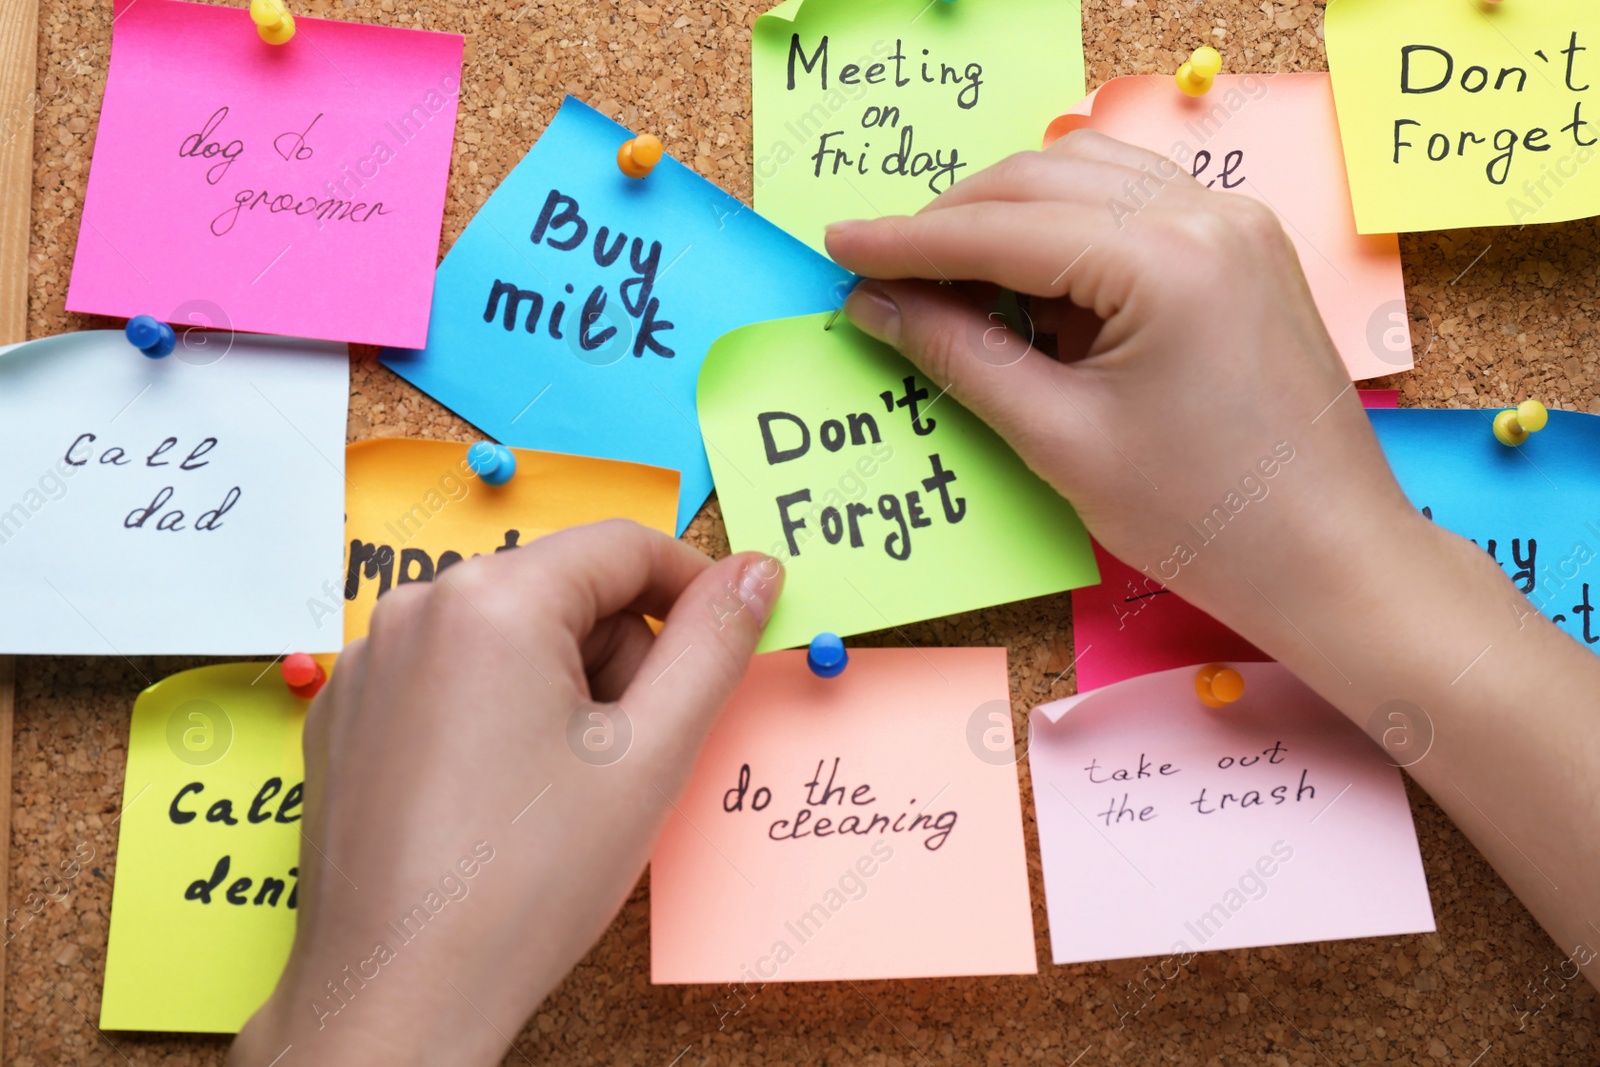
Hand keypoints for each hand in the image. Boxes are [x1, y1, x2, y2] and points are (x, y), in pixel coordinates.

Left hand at [230, 521, 781, 1066]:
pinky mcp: (347, 711)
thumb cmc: (524, 883)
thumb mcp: (651, 756)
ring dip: (559, 685)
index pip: (625, 547)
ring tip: (563, 787)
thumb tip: (756, 571)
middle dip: (618, 655)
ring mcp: (369, 660)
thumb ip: (714, 646)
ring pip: (507, 633)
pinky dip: (494, 710)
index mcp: (493, 600)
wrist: (397, 992)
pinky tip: (502, 794)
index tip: (724, 644)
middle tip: (631, 754)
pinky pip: (448, 673)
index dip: (693, 588)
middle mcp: (416, 607)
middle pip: (563, 590)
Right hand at [824, 129, 1421, 619]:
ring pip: (1084, 178)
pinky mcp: (1241, 249)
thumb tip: (877, 306)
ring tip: (944, 280)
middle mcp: (1206, 214)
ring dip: (1004, 219)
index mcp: (1164, 259)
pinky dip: (1064, 230)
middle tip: (879, 273)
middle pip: (1040, 181)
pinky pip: (1130, 207)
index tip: (839, 245)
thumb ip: (961, 356)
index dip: (908, 241)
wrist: (1329, 557)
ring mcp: (1233, 224)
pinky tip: (1024, 281)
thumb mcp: (1060, 439)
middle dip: (950, 224)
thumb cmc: (1202, 517)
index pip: (1003, 229)